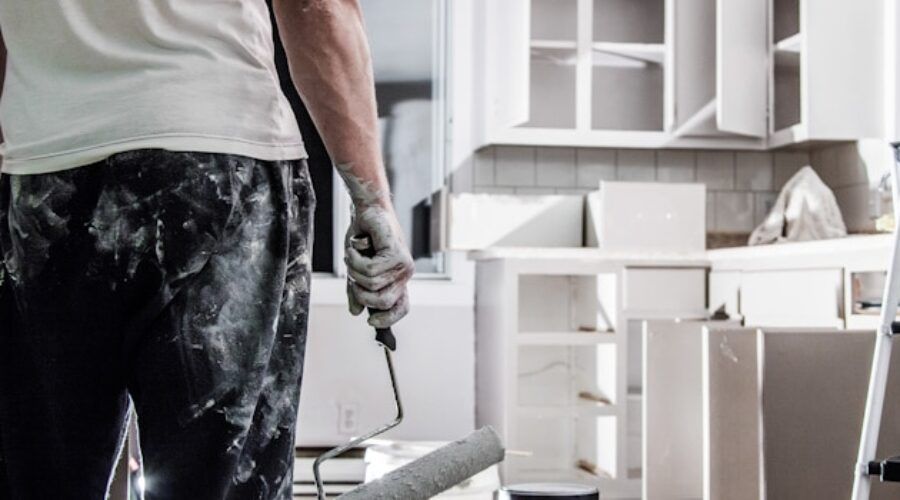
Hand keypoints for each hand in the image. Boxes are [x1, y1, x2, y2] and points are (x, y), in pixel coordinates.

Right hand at [344, 204, 413, 327]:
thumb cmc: (363, 238)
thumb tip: (356, 313)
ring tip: (354, 254)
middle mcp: (404, 274)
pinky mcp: (396, 253)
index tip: (370, 322)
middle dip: (361, 293)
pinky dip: (355, 259)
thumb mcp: (357, 269)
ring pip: (372, 284)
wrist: (367, 210)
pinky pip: (370, 269)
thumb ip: (357, 291)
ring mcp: (403, 264)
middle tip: (352, 277)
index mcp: (397, 280)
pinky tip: (356, 246)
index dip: (388, 319)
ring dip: (354, 270)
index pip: (401, 308)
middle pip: (383, 301)